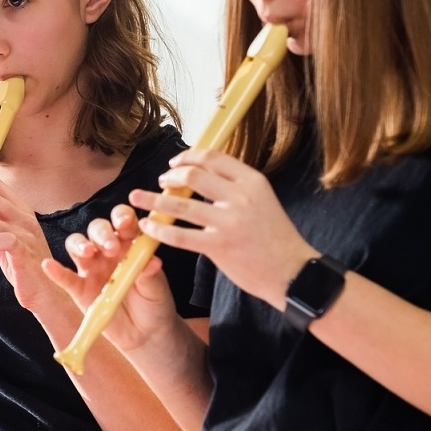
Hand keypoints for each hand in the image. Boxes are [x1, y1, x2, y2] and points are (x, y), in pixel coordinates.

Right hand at [43, 203, 180, 354]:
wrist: (147, 334)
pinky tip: (49, 266)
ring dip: (80, 244)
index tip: (126, 223)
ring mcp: (92, 269)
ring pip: (78, 246)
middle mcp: (108, 252)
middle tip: (111, 247)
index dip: (122, 217)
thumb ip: (150, 273)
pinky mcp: (80, 290)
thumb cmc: (155, 304)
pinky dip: (56, 271)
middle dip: (102, 234)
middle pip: (97, 230)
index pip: (123, 221)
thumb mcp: (157, 288)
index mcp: (130, 244)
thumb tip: (152, 261)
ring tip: (88, 252)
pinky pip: (66, 278)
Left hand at [131, 148, 315, 306]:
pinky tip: (148, 226)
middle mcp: (240, 197)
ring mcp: (228, 222)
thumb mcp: (263, 201)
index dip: (188, 157)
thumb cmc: (277, 239)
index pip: (213, 158)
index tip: (175, 163)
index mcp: (252, 181)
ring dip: (154, 200)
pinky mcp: (218, 246)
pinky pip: (180, 235)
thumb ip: (236, 188)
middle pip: (193, 175)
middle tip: (161, 182)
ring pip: (180, 204)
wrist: (293, 273)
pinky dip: (159, 229)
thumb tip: (204, 175)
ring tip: (137, 198)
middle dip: (170, 176)